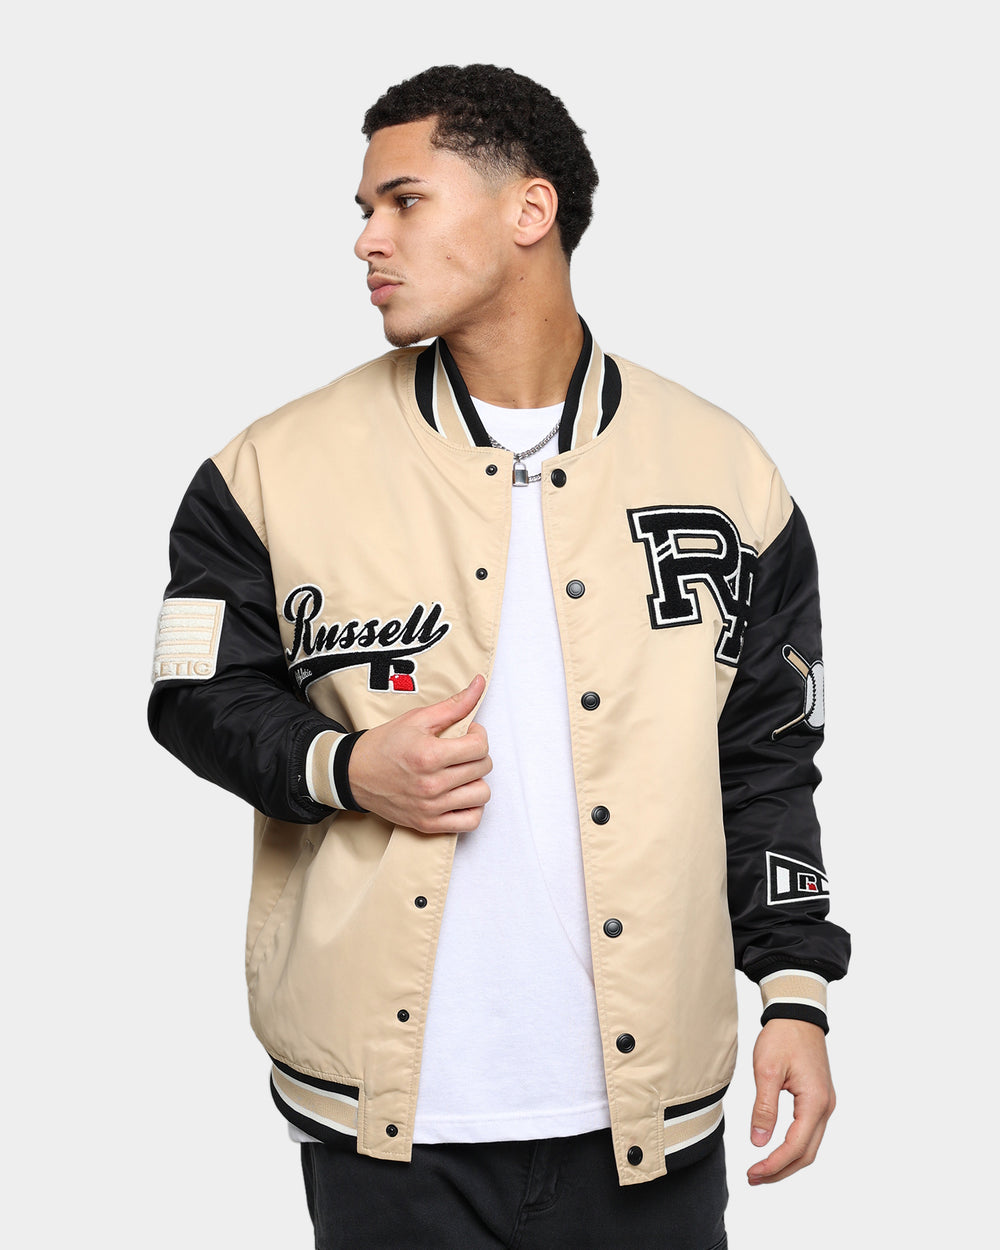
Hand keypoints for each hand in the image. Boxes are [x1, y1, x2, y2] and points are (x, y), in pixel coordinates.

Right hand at [348, 675, 491, 832]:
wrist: (354, 774)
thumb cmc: (385, 745)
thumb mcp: (417, 718)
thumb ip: (453, 704)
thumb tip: (479, 684)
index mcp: (429, 755)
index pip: (479, 747)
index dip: (479, 735)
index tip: (469, 733)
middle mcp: (431, 784)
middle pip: (482, 769)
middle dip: (477, 755)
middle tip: (462, 750)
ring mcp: (431, 807)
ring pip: (481, 795)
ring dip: (476, 781)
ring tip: (462, 773)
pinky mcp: (428, 824)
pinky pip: (470, 822)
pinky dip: (472, 808)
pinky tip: (461, 794)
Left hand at [747, 1018, 835, 1184]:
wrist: (797, 1014)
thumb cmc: (782, 1037)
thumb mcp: (767, 1071)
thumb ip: (764, 1108)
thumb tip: (759, 1142)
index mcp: (814, 1102)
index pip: (796, 1146)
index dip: (774, 1164)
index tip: (753, 1173)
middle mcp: (825, 1107)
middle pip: (806, 1154)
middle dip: (780, 1170)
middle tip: (753, 1178)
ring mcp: (824, 1104)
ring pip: (809, 1146)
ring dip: (786, 1162)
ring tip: (761, 1170)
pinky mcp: (818, 1100)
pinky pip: (809, 1133)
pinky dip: (792, 1147)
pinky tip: (775, 1150)